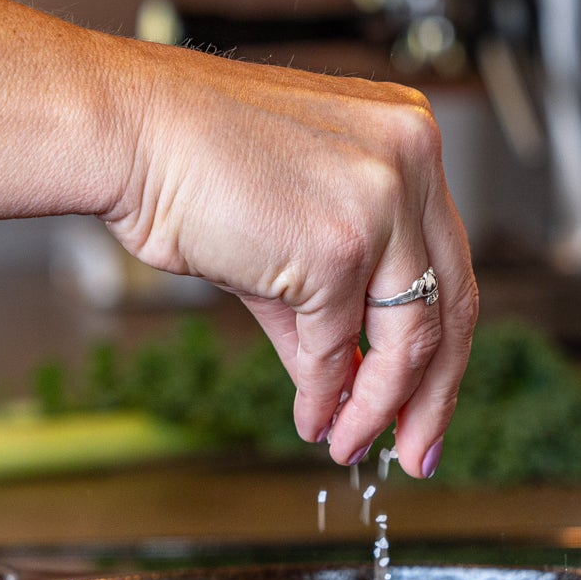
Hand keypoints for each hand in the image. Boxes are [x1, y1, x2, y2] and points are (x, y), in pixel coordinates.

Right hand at [105, 48, 478, 475]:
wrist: (128, 129)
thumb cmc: (194, 159)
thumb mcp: (293, 226)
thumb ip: (334, 305)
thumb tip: (350, 386)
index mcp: (410, 138)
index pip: (450, 264)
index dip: (443, 345)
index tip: (430, 400)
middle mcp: (412, 163)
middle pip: (452, 306)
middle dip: (434, 394)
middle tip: (417, 450)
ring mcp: (381, 203)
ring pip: (409, 339)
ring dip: (379, 408)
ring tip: (352, 444)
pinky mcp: (338, 247)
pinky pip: (338, 346)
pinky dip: (324, 394)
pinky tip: (312, 419)